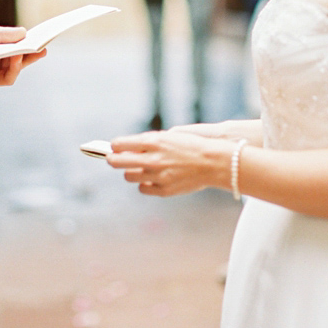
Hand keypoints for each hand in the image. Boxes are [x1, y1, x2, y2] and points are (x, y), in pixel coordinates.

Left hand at [106, 131, 231, 196]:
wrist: (214, 162)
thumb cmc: (192, 146)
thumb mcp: (169, 137)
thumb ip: (148, 143)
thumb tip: (128, 148)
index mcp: (153, 141)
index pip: (119, 144)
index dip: (115, 146)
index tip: (114, 147)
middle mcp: (152, 159)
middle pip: (117, 162)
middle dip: (113, 159)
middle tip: (113, 159)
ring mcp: (157, 176)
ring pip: (129, 176)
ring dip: (131, 172)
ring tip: (138, 168)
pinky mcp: (163, 190)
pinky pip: (143, 189)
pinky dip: (145, 184)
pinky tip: (152, 179)